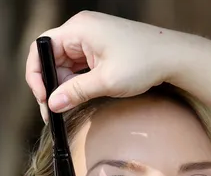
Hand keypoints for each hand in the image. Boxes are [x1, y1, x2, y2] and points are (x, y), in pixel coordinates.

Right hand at [25, 11, 183, 119]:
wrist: (174, 57)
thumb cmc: (145, 62)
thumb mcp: (107, 82)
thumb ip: (75, 92)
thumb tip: (52, 104)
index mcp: (79, 29)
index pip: (41, 48)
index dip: (36, 73)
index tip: (43, 97)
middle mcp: (81, 30)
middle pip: (51, 58)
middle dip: (50, 85)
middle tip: (53, 112)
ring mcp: (90, 39)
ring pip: (64, 65)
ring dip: (63, 86)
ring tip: (67, 108)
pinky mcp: (99, 49)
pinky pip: (77, 66)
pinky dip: (75, 82)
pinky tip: (79, 98)